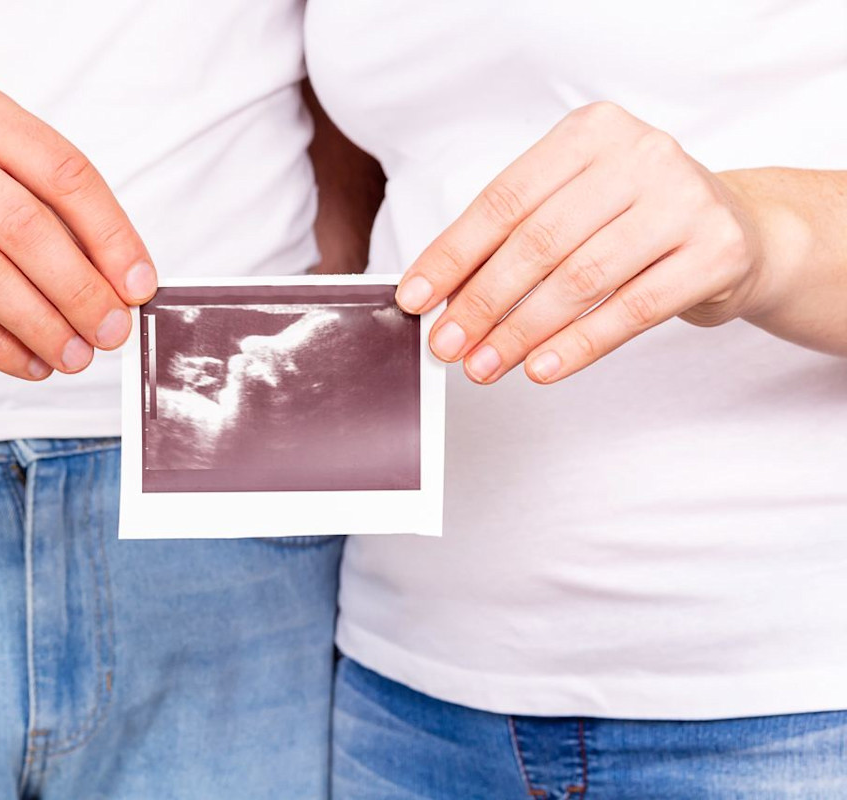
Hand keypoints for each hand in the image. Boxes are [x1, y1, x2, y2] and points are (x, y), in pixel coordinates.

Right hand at [0, 80, 155, 379]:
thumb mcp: (1, 176)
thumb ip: (61, 220)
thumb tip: (124, 288)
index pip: (64, 173)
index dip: (111, 236)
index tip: (138, 287)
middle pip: (25, 227)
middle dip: (80, 291)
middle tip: (111, 332)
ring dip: (41, 325)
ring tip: (74, 356)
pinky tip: (28, 362)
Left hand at [395, 101, 765, 383]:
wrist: (739, 229)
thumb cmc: (635, 218)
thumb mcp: (575, 205)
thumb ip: (513, 238)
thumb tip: (441, 296)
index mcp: (591, 132)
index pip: (503, 201)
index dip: (452, 255)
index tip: (415, 298)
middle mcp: (640, 155)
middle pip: (539, 242)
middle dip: (482, 302)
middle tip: (447, 344)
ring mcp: (685, 200)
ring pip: (581, 279)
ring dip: (522, 331)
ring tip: (485, 364)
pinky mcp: (717, 251)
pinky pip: (631, 310)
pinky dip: (579, 345)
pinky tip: (542, 368)